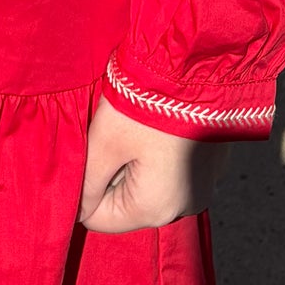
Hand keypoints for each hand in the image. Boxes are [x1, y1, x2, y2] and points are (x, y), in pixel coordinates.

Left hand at [78, 95, 228, 233]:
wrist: (196, 66)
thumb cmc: (144, 105)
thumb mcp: (103, 143)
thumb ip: (86, 182)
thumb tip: (75, 210)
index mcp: (154, 209)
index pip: (98, 218)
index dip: (82, 188)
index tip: (83, 153)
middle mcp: (182, 208)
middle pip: (124, 202)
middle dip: (107, 173)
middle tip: (107, 135)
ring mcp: (200, 187)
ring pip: (144, 185)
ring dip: (129, 161)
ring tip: (130, 127)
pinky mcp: (208, 166)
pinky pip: (168, 170)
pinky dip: (153, 152)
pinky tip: (151, 125)